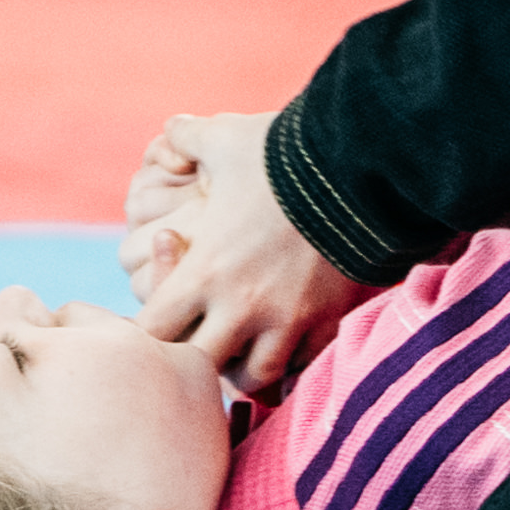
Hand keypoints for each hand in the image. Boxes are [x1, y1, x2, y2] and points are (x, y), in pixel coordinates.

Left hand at [120, 111, 356, 391]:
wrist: (361, 168)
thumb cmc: (283, 155)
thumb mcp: (224, 138)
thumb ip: (187, 137)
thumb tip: (171, 132)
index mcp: (204, 271)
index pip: (154, 330)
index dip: (149, 329)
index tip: (158, 314)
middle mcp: (242, 307)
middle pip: (199, 365)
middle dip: (192, 356)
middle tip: (196, 336)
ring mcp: (288, 320)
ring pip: (254, 377)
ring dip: (241, 366)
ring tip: (241, 346)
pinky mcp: (328, 321)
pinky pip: (303, 366)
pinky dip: (290, 362)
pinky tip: (285, 341)